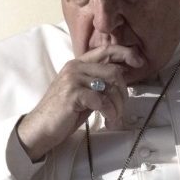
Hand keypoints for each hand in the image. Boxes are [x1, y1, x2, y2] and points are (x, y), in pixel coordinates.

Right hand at [15, 45, 144, 160]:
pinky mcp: (73, 94)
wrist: (39, 128)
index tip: (140, 63)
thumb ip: (97, 82)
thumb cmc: (62, 113)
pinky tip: (108, 121)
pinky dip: (110, 113)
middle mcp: (74, 67)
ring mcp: (73, 79)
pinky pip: (102, 101)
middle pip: (114, 71)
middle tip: (121, 110)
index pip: (106, 50)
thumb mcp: (81, 92)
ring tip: (114, 119)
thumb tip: (121, 78)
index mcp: (77, 64)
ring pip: (110, 86)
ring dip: (118, 106)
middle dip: (123, 93)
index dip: (126, 53)